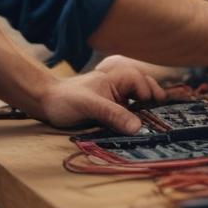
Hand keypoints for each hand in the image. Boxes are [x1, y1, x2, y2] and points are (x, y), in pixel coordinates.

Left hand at [32, 60, 165, 133]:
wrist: (45, 102)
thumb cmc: (66, 99)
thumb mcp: (91, 106)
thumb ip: (114, 114)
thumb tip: (138, 127)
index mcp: (115, 78)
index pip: (140, 81)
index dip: (149, 93)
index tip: (156, 109)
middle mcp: (117, 86)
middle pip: (143, 88)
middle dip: (153, 98)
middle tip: (162, 114)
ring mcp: (114, 98)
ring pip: (137, 100)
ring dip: (146, 109)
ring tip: (155, 122)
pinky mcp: (109, 111)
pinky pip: (127, 112)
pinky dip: (135, 118)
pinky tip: (139, 128)